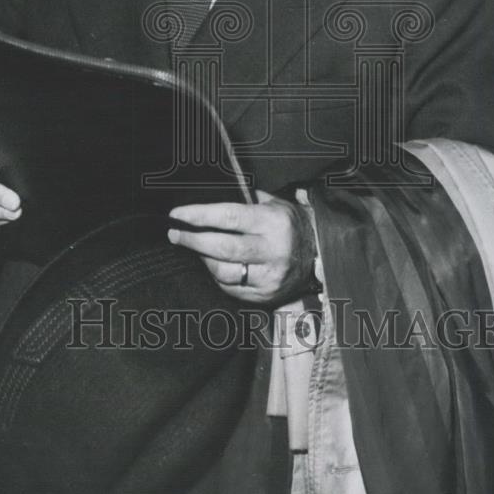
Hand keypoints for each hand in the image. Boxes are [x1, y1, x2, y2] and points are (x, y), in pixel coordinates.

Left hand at [167, 190, 315, 303]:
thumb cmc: (289, 223)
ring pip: (223, 272)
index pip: (228, 217)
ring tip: (195, 249)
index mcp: (272, 222)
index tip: (177, 215)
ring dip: (203, 260)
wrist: (319, 253)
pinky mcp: (266, 296)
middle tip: (174, 234)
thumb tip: (206, 198)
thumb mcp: (273, 203)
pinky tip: (213, 265)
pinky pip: (231, 289)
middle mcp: (272, 250)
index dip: (198, 216)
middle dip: (192, 241)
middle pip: (222, 248)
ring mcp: (269, 277)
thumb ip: (244, 200)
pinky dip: (217, 276)